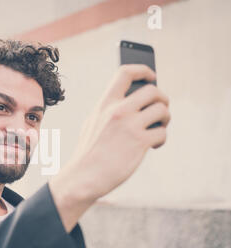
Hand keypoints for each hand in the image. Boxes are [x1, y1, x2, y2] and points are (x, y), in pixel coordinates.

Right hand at [49, 64, 170, 231]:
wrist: (82, 177)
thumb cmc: (89, 153)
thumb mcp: (93, 124)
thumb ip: (111, 110)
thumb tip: (138, 102)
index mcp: (104, 104)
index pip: (125, 73)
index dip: (143, 70)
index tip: (151, 76)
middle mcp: (118, 111)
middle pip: (153, 90)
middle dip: (162, 99)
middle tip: (161, 108)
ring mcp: (129, 126)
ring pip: (162, 110)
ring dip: (165, 119)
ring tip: (157, 128)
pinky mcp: (140, 142)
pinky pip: (162, 133)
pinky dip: (160, 140)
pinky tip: (152, 146)